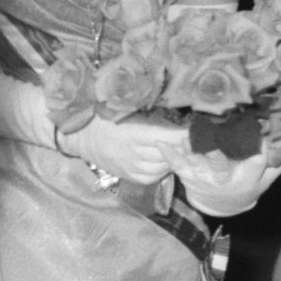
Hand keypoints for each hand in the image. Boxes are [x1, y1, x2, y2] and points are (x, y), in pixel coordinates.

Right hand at [60, 114, 186, 185]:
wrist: (80, 138)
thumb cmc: (102, 118)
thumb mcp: (122, 109)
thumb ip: (146, 110)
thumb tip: (176, 104)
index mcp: (132, 133)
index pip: (167, 136)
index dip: (185, 135)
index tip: (200, 129)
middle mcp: (133, 154)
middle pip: (169, 153)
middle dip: (184, 146)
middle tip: (197, 138)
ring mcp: (131, 168)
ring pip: (164, 167)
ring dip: (175, 158)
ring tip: (180, 147)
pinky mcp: (130, 177)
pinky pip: (155, 176)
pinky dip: (163, 168)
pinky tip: (164, 158)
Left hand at [163, 144, 280, 217]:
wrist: (221, 204)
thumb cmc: (246, 185)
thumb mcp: (264, 180)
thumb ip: (277, 165)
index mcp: (245, 179)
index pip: (255, 164)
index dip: (259, 151)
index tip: (261, 138)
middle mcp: (223, 180)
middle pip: (221, 167)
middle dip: (217, 156)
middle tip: (215, 145)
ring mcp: (203, 178)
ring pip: (197, 164)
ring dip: (190, 152)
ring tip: (185, 138)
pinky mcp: (188, 176)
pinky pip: (177, 165)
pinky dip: (169, 155)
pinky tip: (160, 142)